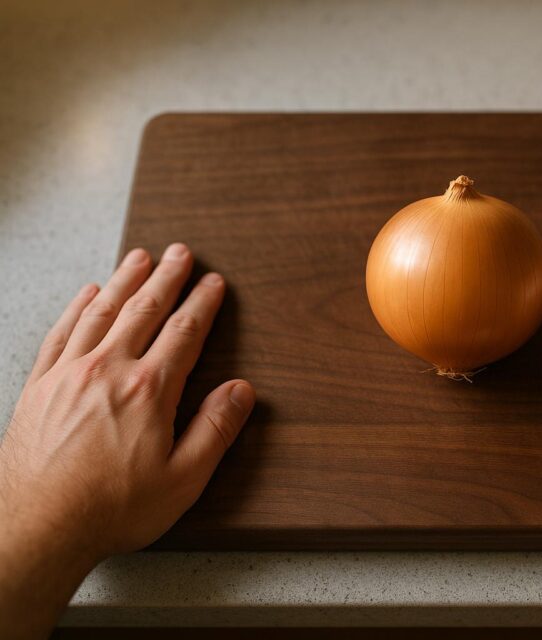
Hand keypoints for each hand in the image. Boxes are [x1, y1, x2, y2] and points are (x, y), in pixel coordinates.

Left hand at [0, 243, 253, 638]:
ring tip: (139, 257)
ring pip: (102, 312)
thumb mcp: (183, 479)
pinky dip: (78, 308)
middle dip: (167, 278)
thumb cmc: (112, 508)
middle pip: (144, 310)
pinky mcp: (40, 387)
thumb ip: (215, 429)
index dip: (202, 304)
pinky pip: (62, 332)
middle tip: (180, 252)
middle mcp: (107, 371)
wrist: (37, 528)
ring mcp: (68, 375)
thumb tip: (241, 390)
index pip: (184, 333)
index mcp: (148, 391)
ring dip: (124, 280)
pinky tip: (88, 293)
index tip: (213, 283)